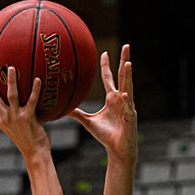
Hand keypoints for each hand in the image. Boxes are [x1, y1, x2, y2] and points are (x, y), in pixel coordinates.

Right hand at [0, 65, 48, 157]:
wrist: (35, 153)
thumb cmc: (27, 140)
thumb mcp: (14, 128)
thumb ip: (11, 115)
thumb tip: (15, 101)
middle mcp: (5, 118)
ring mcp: (16, 118)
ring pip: (11, 96)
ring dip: (11, 81)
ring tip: (11, 68)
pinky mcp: (28, 119)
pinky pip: (32, 101)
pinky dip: (35, 90)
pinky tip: (37, 79)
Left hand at [71, 45, 136, 163]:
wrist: (117, 149)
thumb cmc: (106, 135)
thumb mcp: (88, 122)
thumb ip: (77, 114)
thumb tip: (64, 109)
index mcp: (112, 98)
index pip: (109, 77)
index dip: (106, 65)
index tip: (104, 52)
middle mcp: (121, 98)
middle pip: (123, 76)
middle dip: (125, 60)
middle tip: (126, 45)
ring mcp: (128, 106)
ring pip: (127, 87)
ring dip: (128, 76)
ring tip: (128, 63)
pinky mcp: (130, 117)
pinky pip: (128, 107)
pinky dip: (126, 100)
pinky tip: (124, 94)